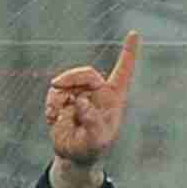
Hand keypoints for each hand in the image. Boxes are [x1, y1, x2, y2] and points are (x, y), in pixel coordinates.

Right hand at [45, 31, 139, 187]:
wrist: (74, 154)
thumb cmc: (92, 148)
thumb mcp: (96, 140)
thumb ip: (91, 121)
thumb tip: (81, 101)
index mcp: (114, 98)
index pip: (123, 72)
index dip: (129, 52)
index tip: (134, 33)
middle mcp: (98, 92)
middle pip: (87, 74)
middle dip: (71, 77)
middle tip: (56, 85)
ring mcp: (80, 93)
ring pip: (68, 82)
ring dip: (58, 95)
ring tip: (56, 114)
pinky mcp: (64, 97)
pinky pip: (55, 93)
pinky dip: (51, 104)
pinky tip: (53, 117)